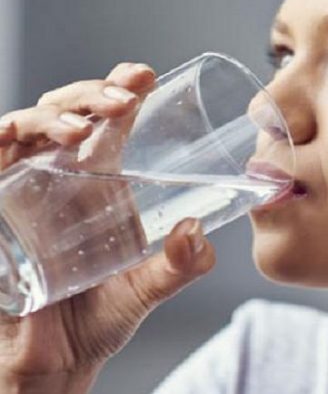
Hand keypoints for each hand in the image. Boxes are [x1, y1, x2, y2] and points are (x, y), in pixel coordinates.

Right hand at [0, 63, 216, 391]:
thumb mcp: (146, 288)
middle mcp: (60, 179)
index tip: (144, 75)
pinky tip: (10, 134)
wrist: (55, 362)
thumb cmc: (97, 319)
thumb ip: (179, 265)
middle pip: (67, 112)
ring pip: (26, 128)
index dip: (121, 89)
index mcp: (99, 182)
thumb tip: (198, 235)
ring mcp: (24, 191)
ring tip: (79, 126)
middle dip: (91, 94)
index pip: (107, 122)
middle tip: (124, 97)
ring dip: (50, 116)